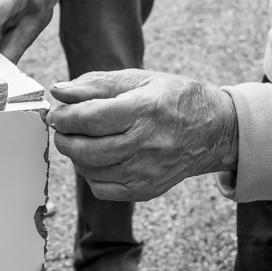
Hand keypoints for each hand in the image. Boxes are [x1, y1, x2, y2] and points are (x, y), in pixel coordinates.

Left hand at [46, 69, 238, 200]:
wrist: (214, 131)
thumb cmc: (173, 99)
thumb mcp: (139, 79)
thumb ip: (96, 84)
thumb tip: (58, 91)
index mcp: (144, 110)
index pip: (91, 118)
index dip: (65, 117)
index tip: (57, 113)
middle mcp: (146, 144)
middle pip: (86, 149)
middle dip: (64, 137)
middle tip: (62, 128)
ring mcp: (146, 171)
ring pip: (90, 170)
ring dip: (75, 155)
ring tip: (80, 140)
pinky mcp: (146, 190)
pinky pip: (102, 189)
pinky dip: (90, 174)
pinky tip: (97, 159)